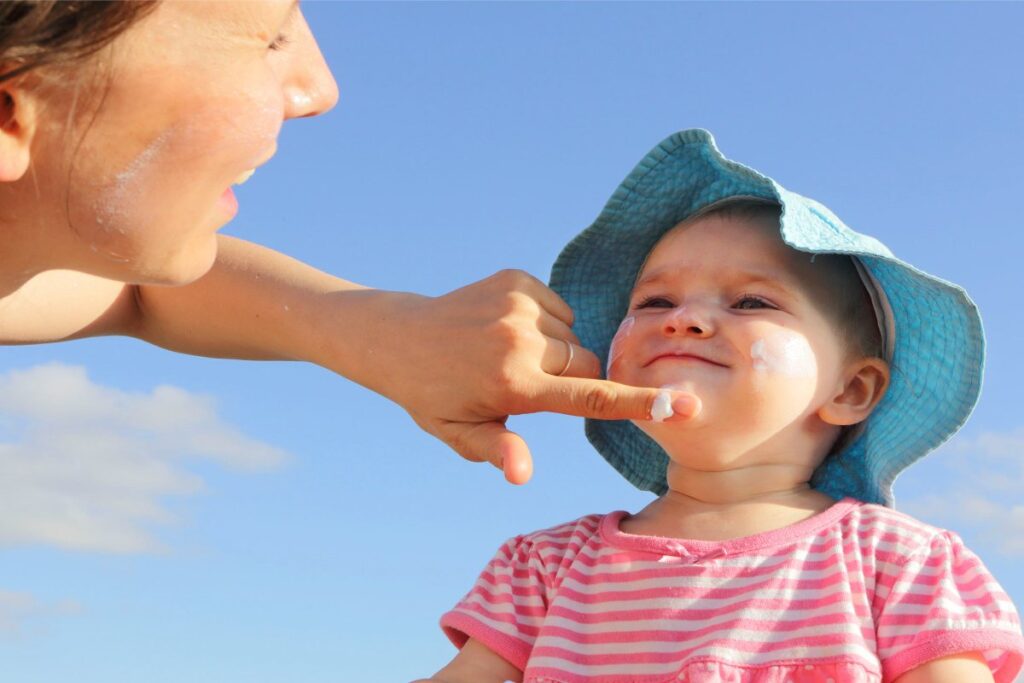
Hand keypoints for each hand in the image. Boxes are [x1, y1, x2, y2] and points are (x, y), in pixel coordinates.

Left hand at [331, 270, 700, 483]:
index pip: (591, 397)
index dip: (640, 404)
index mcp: (514, 384)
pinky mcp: (516, 280)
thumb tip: (523, 475)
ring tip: (510, 355)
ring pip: (574, 336)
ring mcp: (519, 305)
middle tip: (529, 385)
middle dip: (573, 378)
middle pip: (588, 364)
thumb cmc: (433, 395)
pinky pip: (559, 307)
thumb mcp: (460, 432)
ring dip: (557, 350)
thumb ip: (498, 450)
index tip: (684, 405)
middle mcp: (521, 341)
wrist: (400, 337)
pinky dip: (545, 322)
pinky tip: (508, 330)